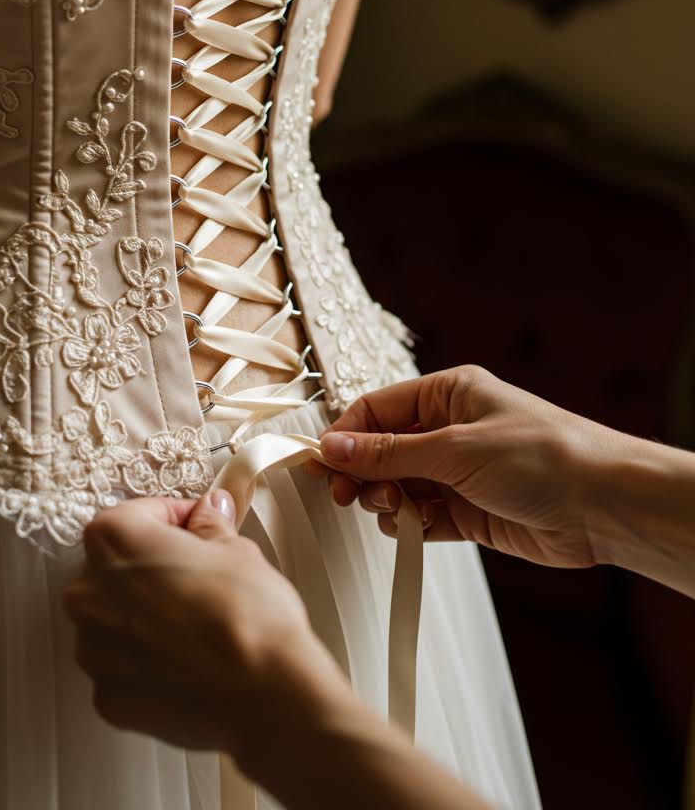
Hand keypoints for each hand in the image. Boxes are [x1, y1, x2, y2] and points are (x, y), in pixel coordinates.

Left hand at [61, 491, 353, 757]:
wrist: (262, 691)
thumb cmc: (247, 618)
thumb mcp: (235, 549)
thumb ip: (209, 527)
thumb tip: (208, 516)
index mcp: (115, 542)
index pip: (134, 514)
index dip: (171, 518)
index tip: (193, 526)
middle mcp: (89, 594)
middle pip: (113, 567)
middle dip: (150, 566)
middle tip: (194, 573)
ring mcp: (93, 651)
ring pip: (112, 619)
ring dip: (143, 615)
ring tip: (192, 620)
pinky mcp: (107, 697)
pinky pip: (120, 667)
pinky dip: (144, 661)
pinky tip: (184, 658)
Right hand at [306, 364, 624, 568]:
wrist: (604, 505)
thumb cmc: (542, 455)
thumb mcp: (454, 448)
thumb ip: (388, 453)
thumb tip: (332, 447)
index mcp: (448, 394)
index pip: (377, 409)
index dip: (345, 436)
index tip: (320, 466)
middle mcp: (451, 430)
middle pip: (383, 450)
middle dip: (364, 474)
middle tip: (349, 497)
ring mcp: (460, 472)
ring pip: (399, 487)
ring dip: (389, 503)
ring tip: (398, 512)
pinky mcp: (470, 511)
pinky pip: (423, 518)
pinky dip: (412, 526)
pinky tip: (417, 529)